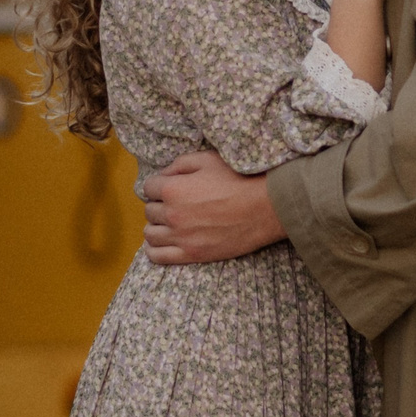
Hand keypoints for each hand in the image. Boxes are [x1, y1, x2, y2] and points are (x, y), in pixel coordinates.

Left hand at [142, 151, 284, 263]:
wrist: (266, 207)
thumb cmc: (239, 179)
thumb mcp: (208, 160)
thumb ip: (180, 164)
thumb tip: (164, 174)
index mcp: (173, 189)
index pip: (149, 187)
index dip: (159, 185)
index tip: (168, 186)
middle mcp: (172, 214)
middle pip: (149, 210)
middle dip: (159, 204)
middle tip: (173, 203)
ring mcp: (181, 237)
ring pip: (150, 233)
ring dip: (156, 226)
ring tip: (168, 223)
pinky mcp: (192, 254)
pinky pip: (158, 256)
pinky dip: (154, 249)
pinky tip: (161, 242)